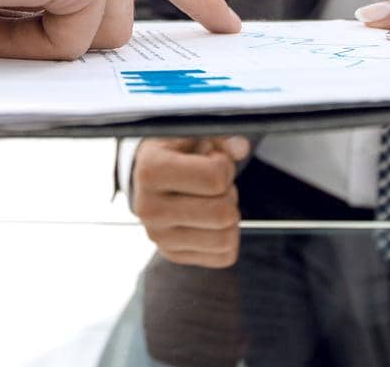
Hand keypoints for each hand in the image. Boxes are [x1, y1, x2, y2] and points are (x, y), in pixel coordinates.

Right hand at [131, 135, 250, 267]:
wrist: (148, 176)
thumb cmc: (175, 150)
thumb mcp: (192, 134)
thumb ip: (220, 138)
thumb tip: (241, 148)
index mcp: (151, 170)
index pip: (215, 178)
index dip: (225, 166)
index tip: (212, 159)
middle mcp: (148, 208)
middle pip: (223, 213)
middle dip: (229, 194)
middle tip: (215, 183)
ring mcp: (158, 237)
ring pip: (226, 238)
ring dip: (229, 216)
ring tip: (211, 199)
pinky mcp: (172, 254)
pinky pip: (224, 256)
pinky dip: (227, 236)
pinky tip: (209, 218)